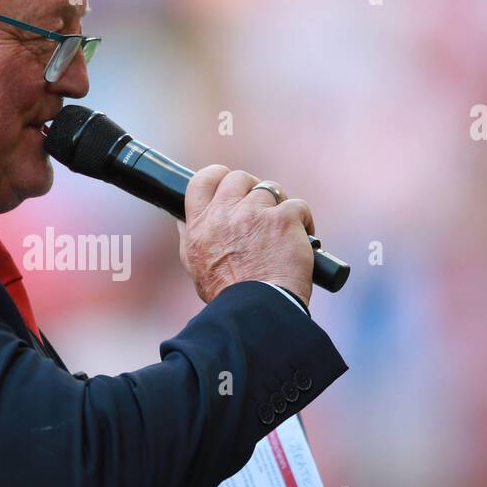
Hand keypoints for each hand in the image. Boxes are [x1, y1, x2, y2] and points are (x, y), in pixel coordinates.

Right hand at [177, 165, 315, 309]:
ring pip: (271, 190)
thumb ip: (191, 237)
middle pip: (239, 178)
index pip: (201, 180)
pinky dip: (303, 221)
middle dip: (252, 189)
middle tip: (262, 210)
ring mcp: (254, 214)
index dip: (217, 176)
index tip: (228, 183)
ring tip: (283, 232)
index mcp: (200, 225)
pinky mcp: (283, 219)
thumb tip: (184, 219)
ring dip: (279, 207)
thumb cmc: (228, 295)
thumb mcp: (195, 266)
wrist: (256, 311)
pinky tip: (303, 240)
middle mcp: (224, 214)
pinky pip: (297, 206)